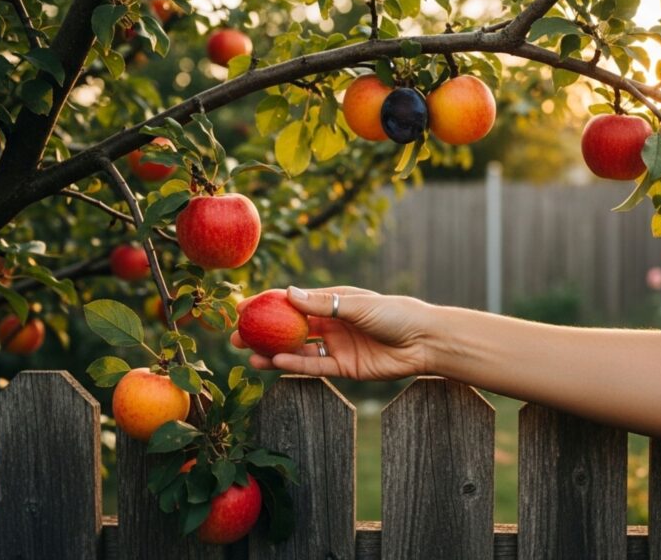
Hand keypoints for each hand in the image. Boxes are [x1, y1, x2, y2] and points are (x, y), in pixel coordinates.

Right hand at [230, 286, 433, 379]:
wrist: (424, 341)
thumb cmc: (396, 314)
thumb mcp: (358, 306)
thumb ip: (324, 304)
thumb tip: (288, 293)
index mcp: (335, 301)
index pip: (294, 302)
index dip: (267, 304)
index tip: (242, 307)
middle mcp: (332, 323)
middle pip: (290, 328)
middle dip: (263, 332)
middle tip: (236, 336)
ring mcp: (337, 346)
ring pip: (298, 350)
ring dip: (274, 352)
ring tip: (249, 354)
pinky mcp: (345, 367)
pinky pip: (315, 367)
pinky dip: (295, 366)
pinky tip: (275, 364)